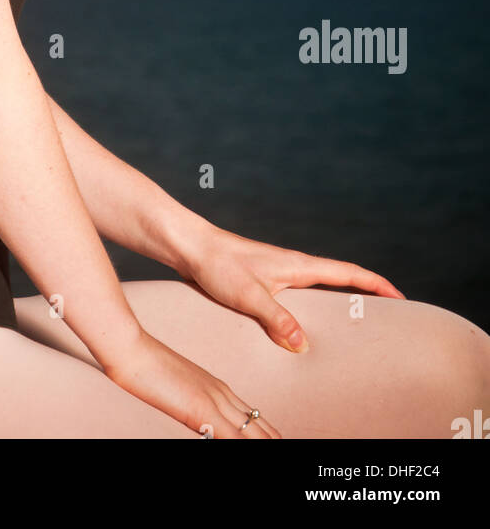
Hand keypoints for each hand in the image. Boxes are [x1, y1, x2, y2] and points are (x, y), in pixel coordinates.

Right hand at [102, 327, 281, 438]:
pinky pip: (233, 438)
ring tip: (285, 456)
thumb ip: (191, 402)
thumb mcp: (174, 385)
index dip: (269, 437)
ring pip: (255, 434)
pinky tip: (262, 456)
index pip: (255, 419)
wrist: (131, 347)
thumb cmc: (143, 366)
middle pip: (261, 429)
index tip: (280, 444)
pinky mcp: (203, 410)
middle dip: (275, 443)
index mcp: (218, 388)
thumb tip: (201, 420)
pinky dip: (247, 448)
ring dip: (268, 446)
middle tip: (293, 453)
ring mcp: (215, 401)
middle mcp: (223, 394)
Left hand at [172, 216, 406, 354]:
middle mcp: (294, 266)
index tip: (400, 297)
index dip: (376, 284)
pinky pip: (300, 296)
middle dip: (365, 295)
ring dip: (338, 302)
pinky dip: (312, 309)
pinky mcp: (265, 280)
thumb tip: (304, 344)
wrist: (191, 247)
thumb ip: (278, 319)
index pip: (348, 273)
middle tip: (386, 317)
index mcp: (298, 265)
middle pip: (340, 280)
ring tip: (352, 328)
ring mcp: (280, 272)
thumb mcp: (249, 295)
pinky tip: (303, 328)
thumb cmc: (218, 265)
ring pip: (319, 288)